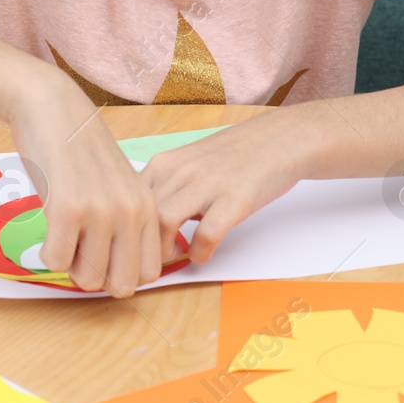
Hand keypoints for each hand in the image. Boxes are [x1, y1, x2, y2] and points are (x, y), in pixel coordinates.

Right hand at [6, 74, 160, 297]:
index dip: (121, 274)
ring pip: (86, 279)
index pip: (148, 274)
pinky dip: (47, 253)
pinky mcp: (67, 209)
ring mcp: (100, 212)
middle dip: (97, 278)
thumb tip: (120, 278)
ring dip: (69, 265)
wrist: (54, 111)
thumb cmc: (82, 152)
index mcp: (148, 209)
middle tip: (80, 251)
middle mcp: (130, 213)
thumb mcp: (121, 187)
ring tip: (64, 233)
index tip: (103, 257)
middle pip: (120, 286)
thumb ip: (129, 224)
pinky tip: (49, 226)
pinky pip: (55, 262)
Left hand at [140, 109, 313, 264]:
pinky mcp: (235, 199)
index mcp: (165, 163)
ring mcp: (208, 184)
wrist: (278, 139)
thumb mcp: (190, 164)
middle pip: (141, 216)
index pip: (127, 202)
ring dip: (164, 251)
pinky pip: (205, 235)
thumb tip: (147, 225)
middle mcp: (181, 171)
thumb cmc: (234, 155)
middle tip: (148, 263)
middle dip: (140, 247)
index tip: (132, 248)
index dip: (125, 231)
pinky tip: (203, 253)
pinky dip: (199, 252)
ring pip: (165, 223)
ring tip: (174, 257)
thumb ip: (167, 189)